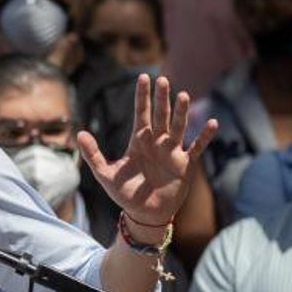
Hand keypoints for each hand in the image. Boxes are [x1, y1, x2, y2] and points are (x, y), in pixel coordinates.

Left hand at [77, 75, 216, 227]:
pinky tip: (212, 123)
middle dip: (161, 99)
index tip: (143, 77)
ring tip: (183, 95)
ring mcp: (172, 152)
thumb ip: (93, 154)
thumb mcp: (105, 174)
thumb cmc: (124, 193)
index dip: (142, 96)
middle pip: (160, 116)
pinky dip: (204, 137)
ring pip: (178, 127)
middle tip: (162, 79)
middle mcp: (157, 142)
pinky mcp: (185, 165)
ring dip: (181, 113)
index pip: (141, 113)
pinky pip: (196, 148)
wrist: (144, 214)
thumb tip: (80, 133)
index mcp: (139, 141)